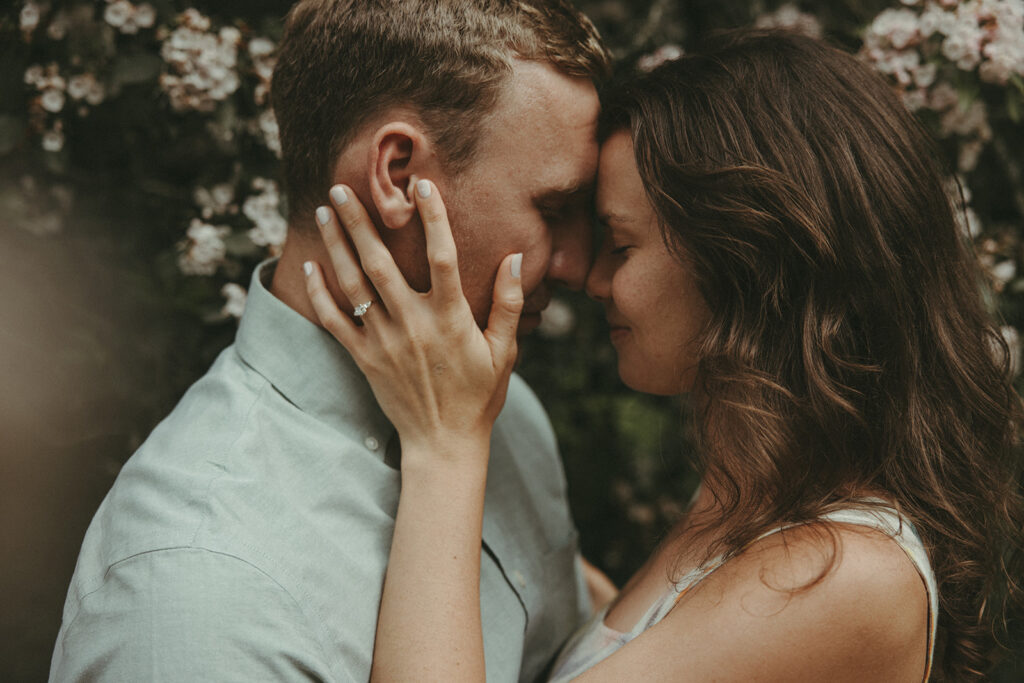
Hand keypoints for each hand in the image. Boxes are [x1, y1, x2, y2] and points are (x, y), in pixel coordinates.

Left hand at [303, 179, 523, 465]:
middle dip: (360, 222)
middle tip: (342, 187)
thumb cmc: (479, 396)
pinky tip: (310, 266)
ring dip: (337, 245)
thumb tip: (516, 259)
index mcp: (450, 318)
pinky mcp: (363, 358)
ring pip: (353, 284)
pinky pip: (334, 320)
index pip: (442, 257)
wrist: (443, 443)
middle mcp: (413, 324)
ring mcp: (384, 341)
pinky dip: (319, 292)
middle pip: (380, 262)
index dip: (433, 218)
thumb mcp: (504, 352)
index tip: (422, 185)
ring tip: (326, 211)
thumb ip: (508, 304)